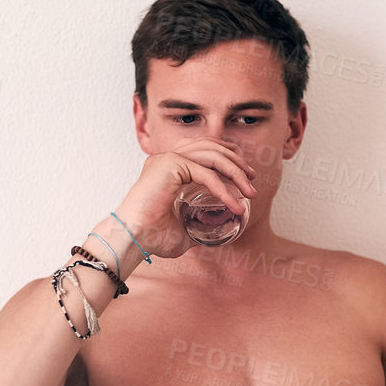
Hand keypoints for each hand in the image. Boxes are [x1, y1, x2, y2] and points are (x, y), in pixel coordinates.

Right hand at [115, 138, 256, 257]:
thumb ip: (198, 223)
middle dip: (236, 162)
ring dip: (236, 172)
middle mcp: (167, 157)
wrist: (132, 239)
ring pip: (212, 156)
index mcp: (168, 165)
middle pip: (211, 146)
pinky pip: (205, 173)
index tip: (244, 171)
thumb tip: (216, 230)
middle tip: (252, 180)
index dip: (227, 154)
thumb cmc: (152, 236)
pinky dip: (223, 189)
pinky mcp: (170, 165)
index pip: (203, 147)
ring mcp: (168, 158)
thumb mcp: (182, 226)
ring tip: (249, 192)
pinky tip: (234, 204)